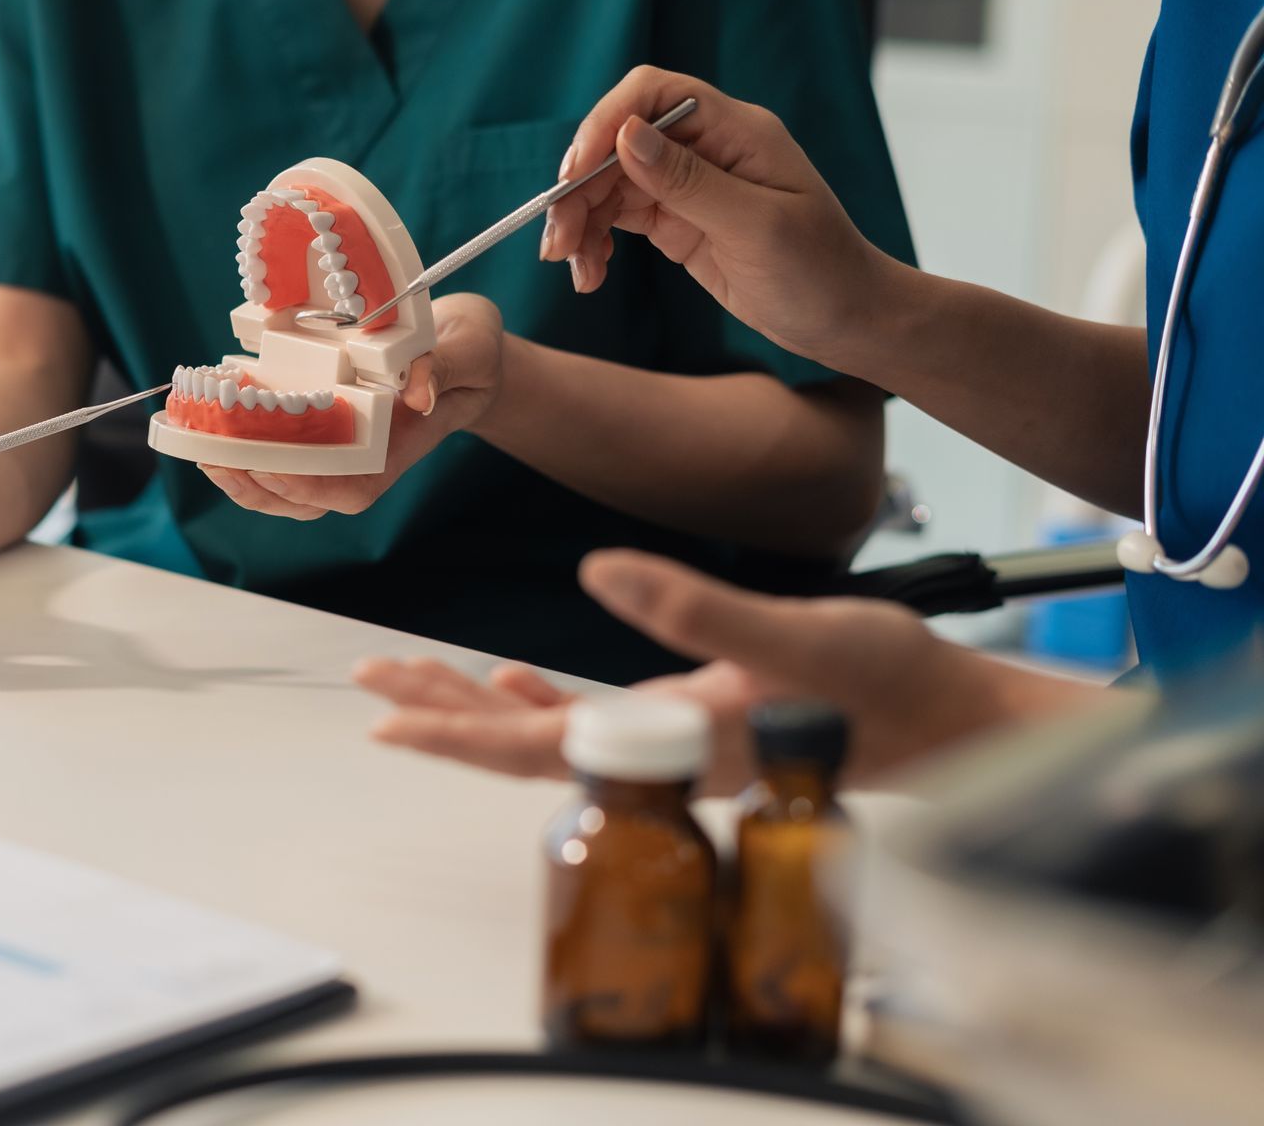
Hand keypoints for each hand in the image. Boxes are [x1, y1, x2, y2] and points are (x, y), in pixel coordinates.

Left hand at [200, 293, 502, 519]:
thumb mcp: (470, 352)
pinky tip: (212, 426)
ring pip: (282, 486)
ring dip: (239, 473)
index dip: (306, 486)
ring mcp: (338, 448)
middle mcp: (363, 458)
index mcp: (397, 450)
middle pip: (303, 498)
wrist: (463, 348)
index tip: (270, 465)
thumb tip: (419, 394)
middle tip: (213, 455)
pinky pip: (276, 454)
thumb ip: (443, 369)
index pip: (349, 489)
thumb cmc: (470, 355)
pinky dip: (241, 447)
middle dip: (255, 484)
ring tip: (201, 447)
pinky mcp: (319, 427)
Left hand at [358, 548, 1097, 786]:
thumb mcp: (787, 632)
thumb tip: (595, 573)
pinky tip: (509, 676)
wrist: (951, 717)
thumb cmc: (883, 682)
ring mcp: (670, 737)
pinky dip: (542, 697)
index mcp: (670, 739)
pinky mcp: (691, 716)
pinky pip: (594, 715)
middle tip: (371, 686)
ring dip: (476, 701)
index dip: (458, 735)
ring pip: (548, 727)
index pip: (537, 748)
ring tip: (409, 677)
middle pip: (522, 743)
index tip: (388, 723)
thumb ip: (691, 608)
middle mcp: (657, 750)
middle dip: (442, 712)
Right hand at [538, 66, 900, 365]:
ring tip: (572, 267)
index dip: (604, 124)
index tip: (573, 175)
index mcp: (734, 130)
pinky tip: (590, 273)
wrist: (846, 319)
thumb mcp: (757, 227)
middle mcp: (705, 147)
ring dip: (580, 220)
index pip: (652, 95)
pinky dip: (595, 241)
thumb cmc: (820, 270)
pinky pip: (619, 217)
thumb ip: (690, 181)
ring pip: (609, 183)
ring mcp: (688, 184)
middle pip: (617, 143)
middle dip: (579, 189)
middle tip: (558, 243)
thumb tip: (626, 136)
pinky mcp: (676, 221)